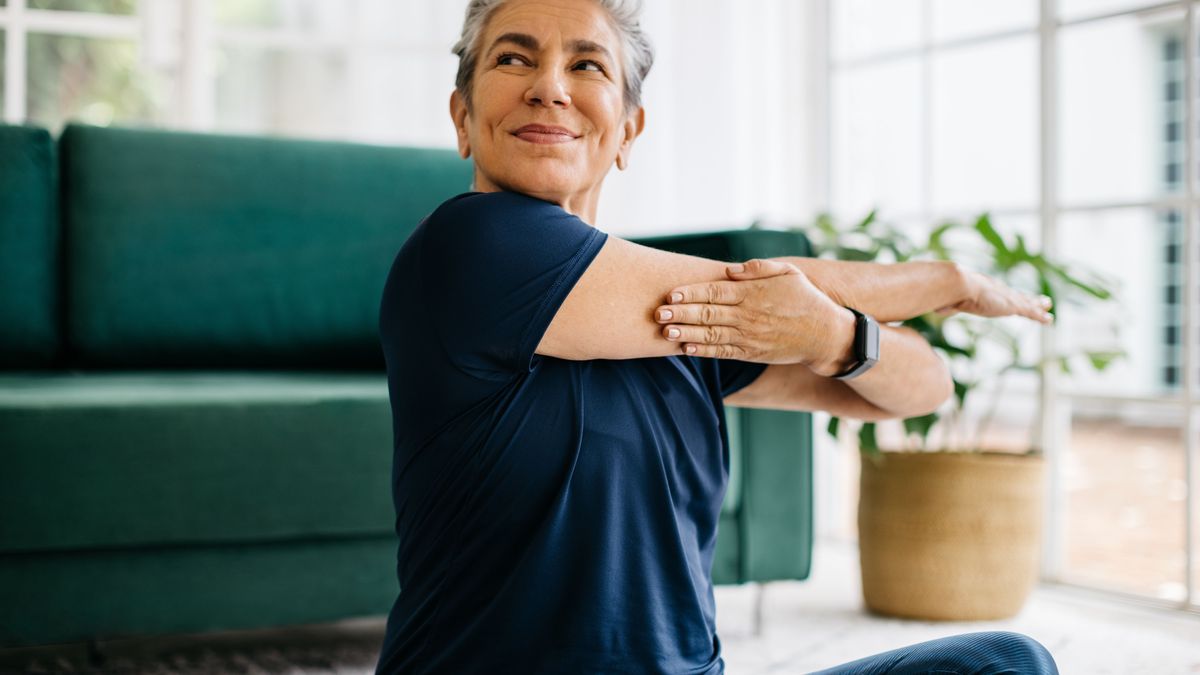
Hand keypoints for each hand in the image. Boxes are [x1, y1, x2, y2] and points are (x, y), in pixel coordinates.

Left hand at [654, 258, 849, 367]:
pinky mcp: (752, 353)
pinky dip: (704, 351)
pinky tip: (686, 349)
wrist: (824, 334)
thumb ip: (758, 268)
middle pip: (708, 314)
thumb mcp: (787, 272)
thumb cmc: (804, 298)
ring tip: (665, 332)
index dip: (691, 293)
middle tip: (658, 313)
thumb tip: (730, 269)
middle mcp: (748, 315)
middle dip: (681, 314)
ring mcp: (749, 336)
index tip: (671, 294)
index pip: (715, 291)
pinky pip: (723, 352)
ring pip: (711, 335)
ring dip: (686, 334)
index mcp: (753, 293)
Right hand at [937, 268, 1054, 324]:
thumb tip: (939, 308)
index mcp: (984, 289)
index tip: (1014, 297)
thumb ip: (948, 305)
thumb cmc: (950, 291)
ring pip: (1027, 302)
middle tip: (1041, 298)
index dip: (1008, 296)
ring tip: (1048, 304)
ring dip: (1038, 305)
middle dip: (1028, 298)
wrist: (957, 284)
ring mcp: (1005, 297)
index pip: (1000, 293)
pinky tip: (1049, 320)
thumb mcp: (949, 300)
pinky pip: (1030, 312)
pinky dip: (1039, 316)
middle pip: (1016, 295)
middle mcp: (997, 290)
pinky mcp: (1012, 305)